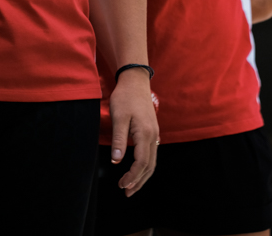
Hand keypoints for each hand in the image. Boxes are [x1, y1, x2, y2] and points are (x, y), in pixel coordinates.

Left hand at [109, 68, 159, 195]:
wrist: (135, 80)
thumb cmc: (125, 97)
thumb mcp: (118, 117)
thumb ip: (118, 139)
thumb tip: (116, 161)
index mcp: (145, 133)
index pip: (141, 163)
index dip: (132, 176)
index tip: (121, 185)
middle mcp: (153, 135)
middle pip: (150, 165)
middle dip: (139, 181)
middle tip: (127, 192)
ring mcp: (154, 132)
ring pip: (153, 160)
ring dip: (143, 175)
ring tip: (132, 186)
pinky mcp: (152, 129)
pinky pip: (152, 153)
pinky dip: (146, 165)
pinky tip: (139, 168)